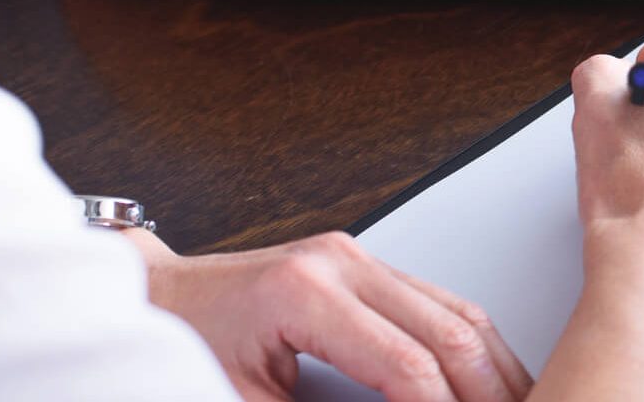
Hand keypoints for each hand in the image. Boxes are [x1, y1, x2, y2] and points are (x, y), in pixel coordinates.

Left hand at [130, 228, 529, 401]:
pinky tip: (486, 380)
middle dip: (491, 391)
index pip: (408, 366)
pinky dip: (472, 345)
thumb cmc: (177, 346)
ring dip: (494, 367)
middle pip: (451, 330)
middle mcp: (341, 262)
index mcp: (305, 294)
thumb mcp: (238, 400)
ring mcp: (356, 256)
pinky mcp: (362, 264)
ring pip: (459, 310)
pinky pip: (439, 302)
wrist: (150, 297)